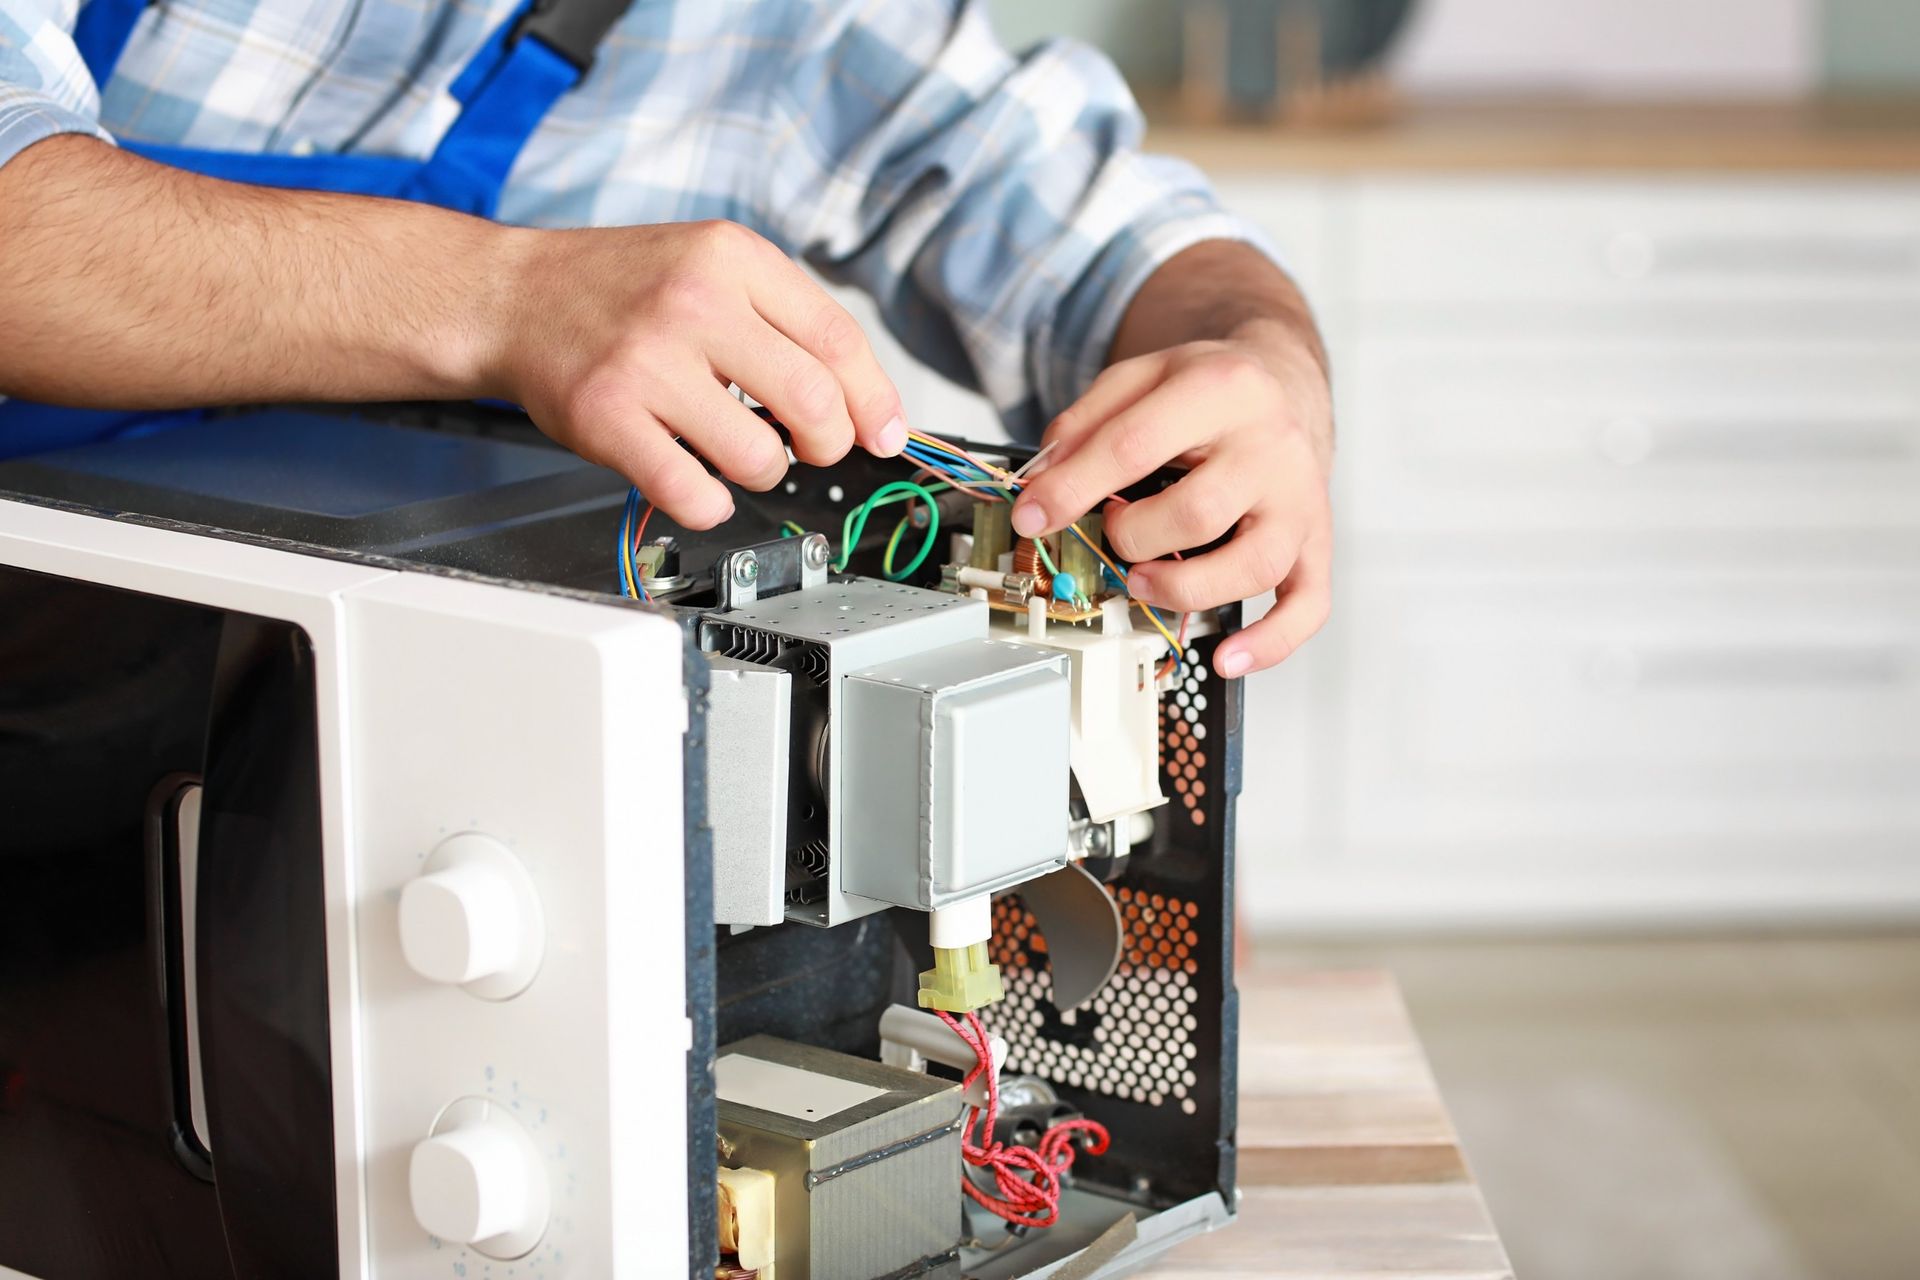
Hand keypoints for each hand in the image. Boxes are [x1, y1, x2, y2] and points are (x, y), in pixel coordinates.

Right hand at [495, 220, 907, 527]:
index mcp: (732, 258)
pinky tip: (699, 481)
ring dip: (762, 472)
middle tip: (809, 448)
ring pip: (759, 455)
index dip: (874, 400)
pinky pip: (693, 491)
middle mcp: (693, 302)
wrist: (514, 296)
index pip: (838, 340)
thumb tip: (870, 411)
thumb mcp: (712, 268)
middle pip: (813, 402)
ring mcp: (647, 361)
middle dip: (827, 443)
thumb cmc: (623, 290)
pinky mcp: (608, 416)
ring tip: (735, 451)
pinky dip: (712, 503)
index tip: (885, 435)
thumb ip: (789, 323)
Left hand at [1009, 329, 1331, 677]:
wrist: (1283, 388)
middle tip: (1113, 530)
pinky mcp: (1316, 539)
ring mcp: (1300, 497)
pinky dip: (1270, 642)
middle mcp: (1269, 444)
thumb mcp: (1140, 378)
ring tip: (1144, 580)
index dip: (1072, 489)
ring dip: (1183, 588)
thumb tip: (1040, 484)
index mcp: (1220, 389)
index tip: (1032, 517)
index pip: (1135, 445)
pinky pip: (1308, 603)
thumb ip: (1084, 421)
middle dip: (1133, 537)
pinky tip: (1227, 657)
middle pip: (1197, 513)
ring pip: (1252, 566)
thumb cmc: (1207, 391)